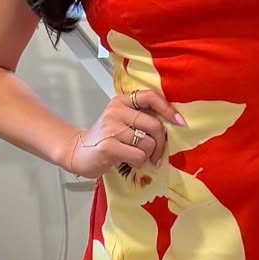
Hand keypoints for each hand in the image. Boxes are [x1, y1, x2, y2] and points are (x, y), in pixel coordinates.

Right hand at [67, 89, 184, 177]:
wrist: (78, 152)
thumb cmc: (106, 139)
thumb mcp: (122, 122)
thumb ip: (141, 119)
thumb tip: (172, 125)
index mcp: (122, 102)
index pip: (151, 97)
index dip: (168, 109)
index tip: (180, 122)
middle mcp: (116, 111)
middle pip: (155, 125)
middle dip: (160, 144)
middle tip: (157, 155)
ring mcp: (111, 127)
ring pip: (148, 143)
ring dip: (147, 155)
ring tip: (135, 156)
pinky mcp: (109, 145)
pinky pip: (138, 155)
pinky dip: (138, 162)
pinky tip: (128, 161)